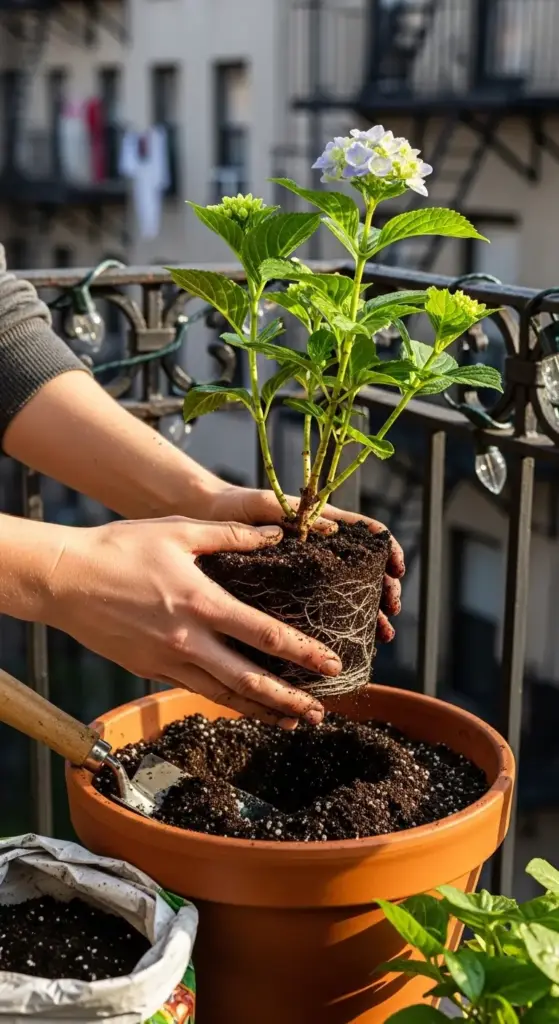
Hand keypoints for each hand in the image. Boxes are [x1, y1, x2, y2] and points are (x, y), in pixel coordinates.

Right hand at [45, 517, 340, 725]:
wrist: (65, 579)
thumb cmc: (120, 548)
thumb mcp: (178, 531)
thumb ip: (231, 535)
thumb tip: (276, 534)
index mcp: (201, 603)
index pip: (264, 634)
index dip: (302, 653)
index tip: (331, 664)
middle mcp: (187, 640)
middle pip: (249, 679)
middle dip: (290, 699)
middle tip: (320, 712)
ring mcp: (166, 660)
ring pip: (222, 694)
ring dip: (260, 710)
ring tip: (291, 721)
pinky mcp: (148, 669)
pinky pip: (194, 689)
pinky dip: (224, 700)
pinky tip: (242, 704)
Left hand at [205, 487, 403, 642]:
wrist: (204, 518)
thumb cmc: (235, 506)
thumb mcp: (264, 504)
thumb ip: (293, 514)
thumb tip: (332, 530)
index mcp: (319, 523)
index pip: (365, 533)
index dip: (387, 550)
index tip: (397, 569)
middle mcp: (319, 549)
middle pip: (365, 570)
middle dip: (384, 591)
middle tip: (391, 613)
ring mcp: (306, 572)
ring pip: (348, 594)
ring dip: (370, 613)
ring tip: (381, 635)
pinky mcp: (287, 592)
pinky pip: (320, 609)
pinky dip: (339, 625)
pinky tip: (348, 642)